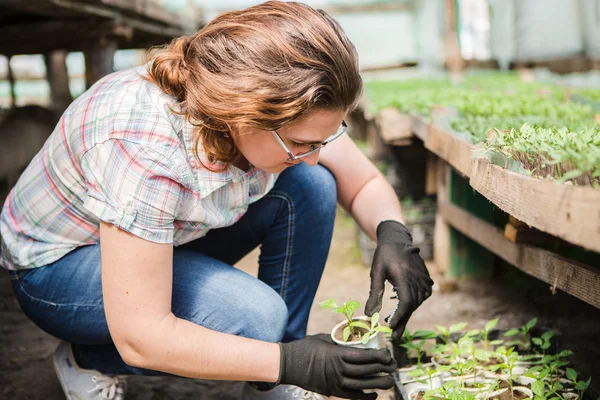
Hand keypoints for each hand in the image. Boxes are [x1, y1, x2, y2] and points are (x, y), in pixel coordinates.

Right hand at [277, 333, 396, 398]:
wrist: (289, 364)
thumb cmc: (306, 348)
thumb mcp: (324, 339)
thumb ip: (340, 340)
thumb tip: (355, 338)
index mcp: (337, 354)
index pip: (364, 356)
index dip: (379, 356)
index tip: (388, 353)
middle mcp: (339, 370)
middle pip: (367, 371)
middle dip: (383, 369)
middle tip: (394, 366)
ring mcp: (336, 383)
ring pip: (363, 385)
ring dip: (378, 384)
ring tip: (389, 381)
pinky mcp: (333, 392)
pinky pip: (353, 397)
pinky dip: (366, 397)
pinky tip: (374, 394)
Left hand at [365, 220, 432, 340]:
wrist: (398, 240)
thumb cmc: (384, 255)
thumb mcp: (376, 273)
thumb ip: (374, 294)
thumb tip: (369, 314)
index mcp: (404, 277)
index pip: (406, 303)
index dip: (399, 318)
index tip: (391, 329)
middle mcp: (418, 279)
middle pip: (411, 307)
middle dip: (402, 322)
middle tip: (393, 337)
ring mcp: (424, 280)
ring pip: (416, 303)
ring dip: (407, 315)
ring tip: (395, 326)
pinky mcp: (426, 280)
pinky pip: (421, 297)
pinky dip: (412, 305)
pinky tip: (404, 311)